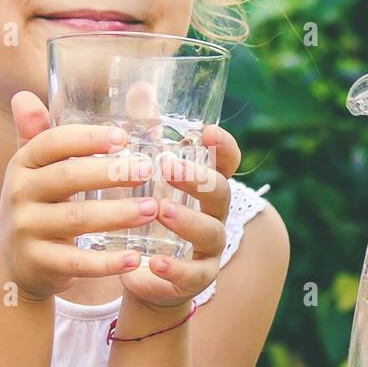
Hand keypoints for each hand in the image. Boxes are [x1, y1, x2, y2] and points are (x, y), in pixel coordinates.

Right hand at [0, 91, 155, 300]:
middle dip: (111, 173)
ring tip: (151, 209)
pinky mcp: (39, 263)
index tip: (123, 138)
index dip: (88, 138)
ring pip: (78, 220)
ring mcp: (27, 230)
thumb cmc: (36, 207)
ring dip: (118, 214)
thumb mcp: (33, 172)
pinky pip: (77, 263)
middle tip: (147, 170)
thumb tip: (25, 95)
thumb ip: (38, 136)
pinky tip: (134, 258)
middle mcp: (18, 194)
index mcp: (22, 164)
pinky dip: (107, 262)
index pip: (52, 142)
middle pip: (68, 177)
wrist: (14, 267)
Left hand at [119, 125, 240, 308]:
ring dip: (187, 220)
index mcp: (204, 186)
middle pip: (220, 192)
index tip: (206, 131)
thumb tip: (141, 88)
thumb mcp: (144, 176)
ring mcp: (209, 248)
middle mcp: (214, 214)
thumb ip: (147, 136)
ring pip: (211, 232)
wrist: (145, 273)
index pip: (226, 162)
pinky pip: (193, 274)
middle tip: (169, 168)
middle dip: (198, 179)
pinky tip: (153, 263)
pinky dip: (175, 269)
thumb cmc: (148, 214)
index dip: (223, 146)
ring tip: (160, 211)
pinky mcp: (197, 278)